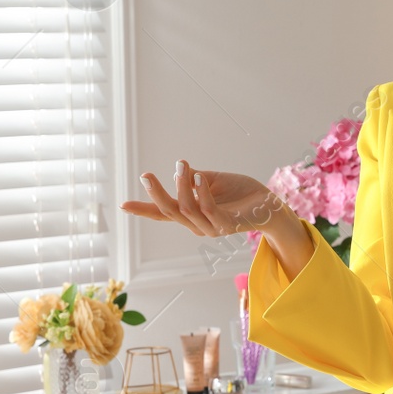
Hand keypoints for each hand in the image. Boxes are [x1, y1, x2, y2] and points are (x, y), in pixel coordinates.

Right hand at [119, 158, 283, 237]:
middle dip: (156, 194)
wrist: (270, 205)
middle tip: (146, 175)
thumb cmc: (241, 193)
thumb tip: (180, 171)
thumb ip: (195, 178)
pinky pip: (209, 209)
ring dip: (181, 186)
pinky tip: (200, 177)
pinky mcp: (228, 225)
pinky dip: (202, 192)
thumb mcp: (213, 180)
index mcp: (192, 214)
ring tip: (182, 165)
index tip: (122, 204)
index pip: (163, 213)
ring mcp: (212, 227)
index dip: (143, 208)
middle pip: (169, 212)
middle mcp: (198, 224)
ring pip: (187, 209)